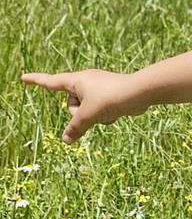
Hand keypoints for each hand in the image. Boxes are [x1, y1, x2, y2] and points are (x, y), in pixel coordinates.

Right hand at [20, 68, 148, 144]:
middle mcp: (85, 82)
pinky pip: (99, 113)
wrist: (140, 93)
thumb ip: (75, 128)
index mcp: (76, 80)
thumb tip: (66, 140)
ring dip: (94, 117)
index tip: (23, 78)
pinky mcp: (109, 96)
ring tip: (107, 110)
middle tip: (92, 111)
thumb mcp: (88, 115)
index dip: (36, 81)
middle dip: (79, 113)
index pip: (51, 82)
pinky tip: (115, 113)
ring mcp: (97, 89)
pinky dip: (105, 116)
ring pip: (85, 111)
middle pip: (71, 105)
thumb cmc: (111, 98)